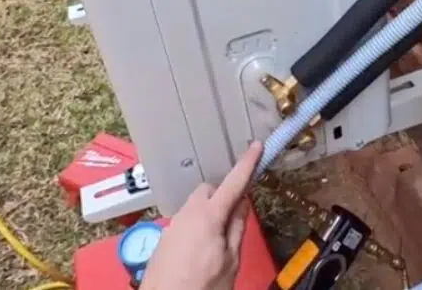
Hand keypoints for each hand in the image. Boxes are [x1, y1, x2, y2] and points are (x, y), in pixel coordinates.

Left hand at [139, 142, 262, 289]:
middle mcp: (187, 214)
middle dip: (223, 196)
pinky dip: (197, 227)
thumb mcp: (231, 260)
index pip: (233, 183)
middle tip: (236, 218)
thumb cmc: (202, 286)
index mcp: (208, 216)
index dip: (246, 164)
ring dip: (209, 214)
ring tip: (219, 243)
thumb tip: (242, 203)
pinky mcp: (165, 238)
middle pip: (208, 191)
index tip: (256, 146)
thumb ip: (237, 228)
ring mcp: (173, 225)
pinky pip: (185, 222)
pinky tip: (201, 250)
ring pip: (195, 207)